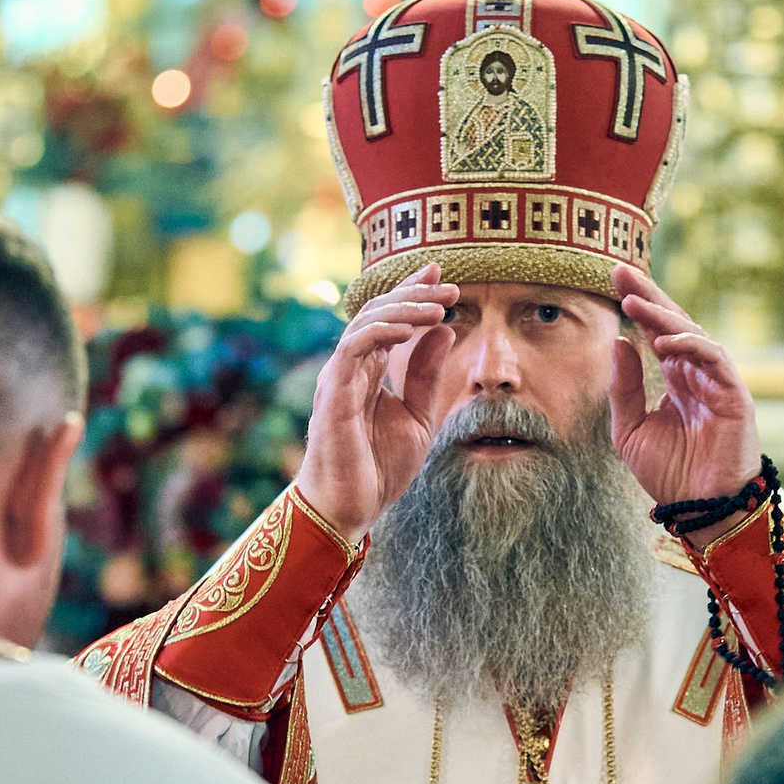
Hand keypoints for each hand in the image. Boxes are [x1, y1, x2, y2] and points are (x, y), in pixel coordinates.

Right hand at [294, 265, 457, 543]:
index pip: (389, 319)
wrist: (350, 509)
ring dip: (403, 308)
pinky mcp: (333, 393)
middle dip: (413, 293)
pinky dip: (382, 332)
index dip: (411, 292)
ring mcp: (339, 378)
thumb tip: (445, 331)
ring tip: (439, 307)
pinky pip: (354, 348)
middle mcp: (350, 368)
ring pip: (365, 323)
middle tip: (450, 287)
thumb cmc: (378, 469)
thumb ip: (425, 375)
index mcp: (367, 372)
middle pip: (377, 312)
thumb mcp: (417, 416)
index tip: (442, 274)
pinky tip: (412, 328)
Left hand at [610, 266, 760, 538]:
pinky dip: (692, 345)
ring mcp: (716, 381)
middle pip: (673, 322)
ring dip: (664, 316)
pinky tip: (666, 340)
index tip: (612, 277)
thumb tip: (618, 341)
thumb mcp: (631, 430)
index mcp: (674, 379)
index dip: (637, 303)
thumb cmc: (671, 475)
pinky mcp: (734, 394)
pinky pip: (715, 358)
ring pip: (693, 334)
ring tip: (633, 302)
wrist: (701, 509)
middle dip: (648, 294)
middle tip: (620, 270)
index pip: (654, 331)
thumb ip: (624, 388)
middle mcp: (696, 373)